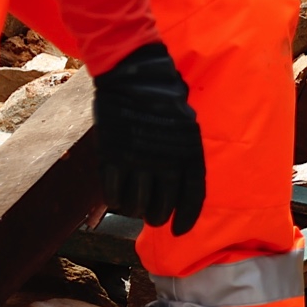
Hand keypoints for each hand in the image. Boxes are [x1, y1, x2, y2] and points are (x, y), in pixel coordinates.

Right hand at [92, 43, 205, 233]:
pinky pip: (114, 194)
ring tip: (135, 206)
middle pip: (162, 207)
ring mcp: (138, 161)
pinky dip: (116, 200)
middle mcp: (166, 161)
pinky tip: (117, 197)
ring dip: (136, 210)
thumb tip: (180, 186)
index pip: (192, 197)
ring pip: (137, 206)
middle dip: (158, 216)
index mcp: (190, 153)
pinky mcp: (114, 158)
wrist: (135, 76)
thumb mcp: (186, 127)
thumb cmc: (164, 99)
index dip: (186, 218)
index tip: (179, 231)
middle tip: (153, 216)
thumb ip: (184, 156)